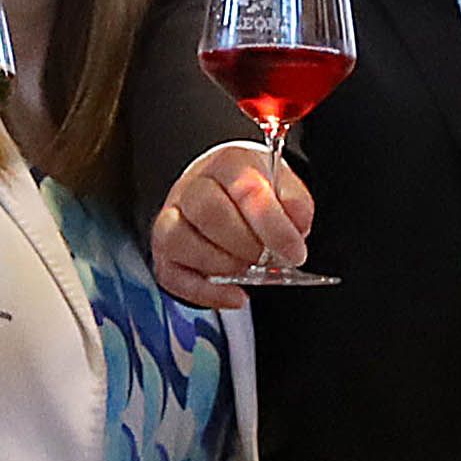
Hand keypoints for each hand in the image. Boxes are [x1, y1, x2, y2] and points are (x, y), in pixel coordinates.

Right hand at [152, 140, 314, 307]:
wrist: (223, 193)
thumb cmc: (250, 193)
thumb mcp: (282, 186)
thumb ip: (295, 203)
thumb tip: (296, 226)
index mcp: (228, 164)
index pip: (246, 189)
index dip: (273, 226)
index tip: (294, 251)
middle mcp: (193, 187)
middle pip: (208, 213)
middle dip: (245, 245)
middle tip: (269, 260)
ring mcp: (172, 219)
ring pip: (180, 241)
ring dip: (222, 265)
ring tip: (248, 270)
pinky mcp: (164, 253)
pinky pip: (173, 276)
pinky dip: (207, 293)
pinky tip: (235, 296)